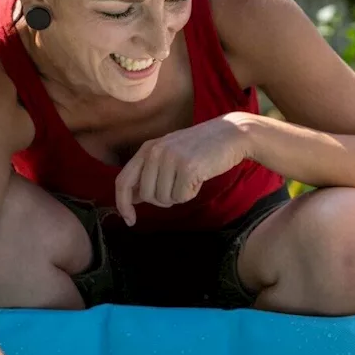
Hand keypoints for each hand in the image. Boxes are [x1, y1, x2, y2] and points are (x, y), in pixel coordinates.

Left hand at [114, 113, 252, 225]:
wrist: (231, 134)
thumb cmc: (201, 148)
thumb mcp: (169, 154)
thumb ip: (149, 173)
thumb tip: (131, 199)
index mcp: (147, 148)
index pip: (123, 181)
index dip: (122, 204)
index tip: (130, 220)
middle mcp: (155, 151)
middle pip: (146, 195)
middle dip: (162, 199)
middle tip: (179, 186)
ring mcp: (171, 158)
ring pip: (164, 199)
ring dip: (179, 196)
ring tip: (191, 178)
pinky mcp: (188, 167)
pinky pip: (181, 197)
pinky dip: (191, 194)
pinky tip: (200, 178)